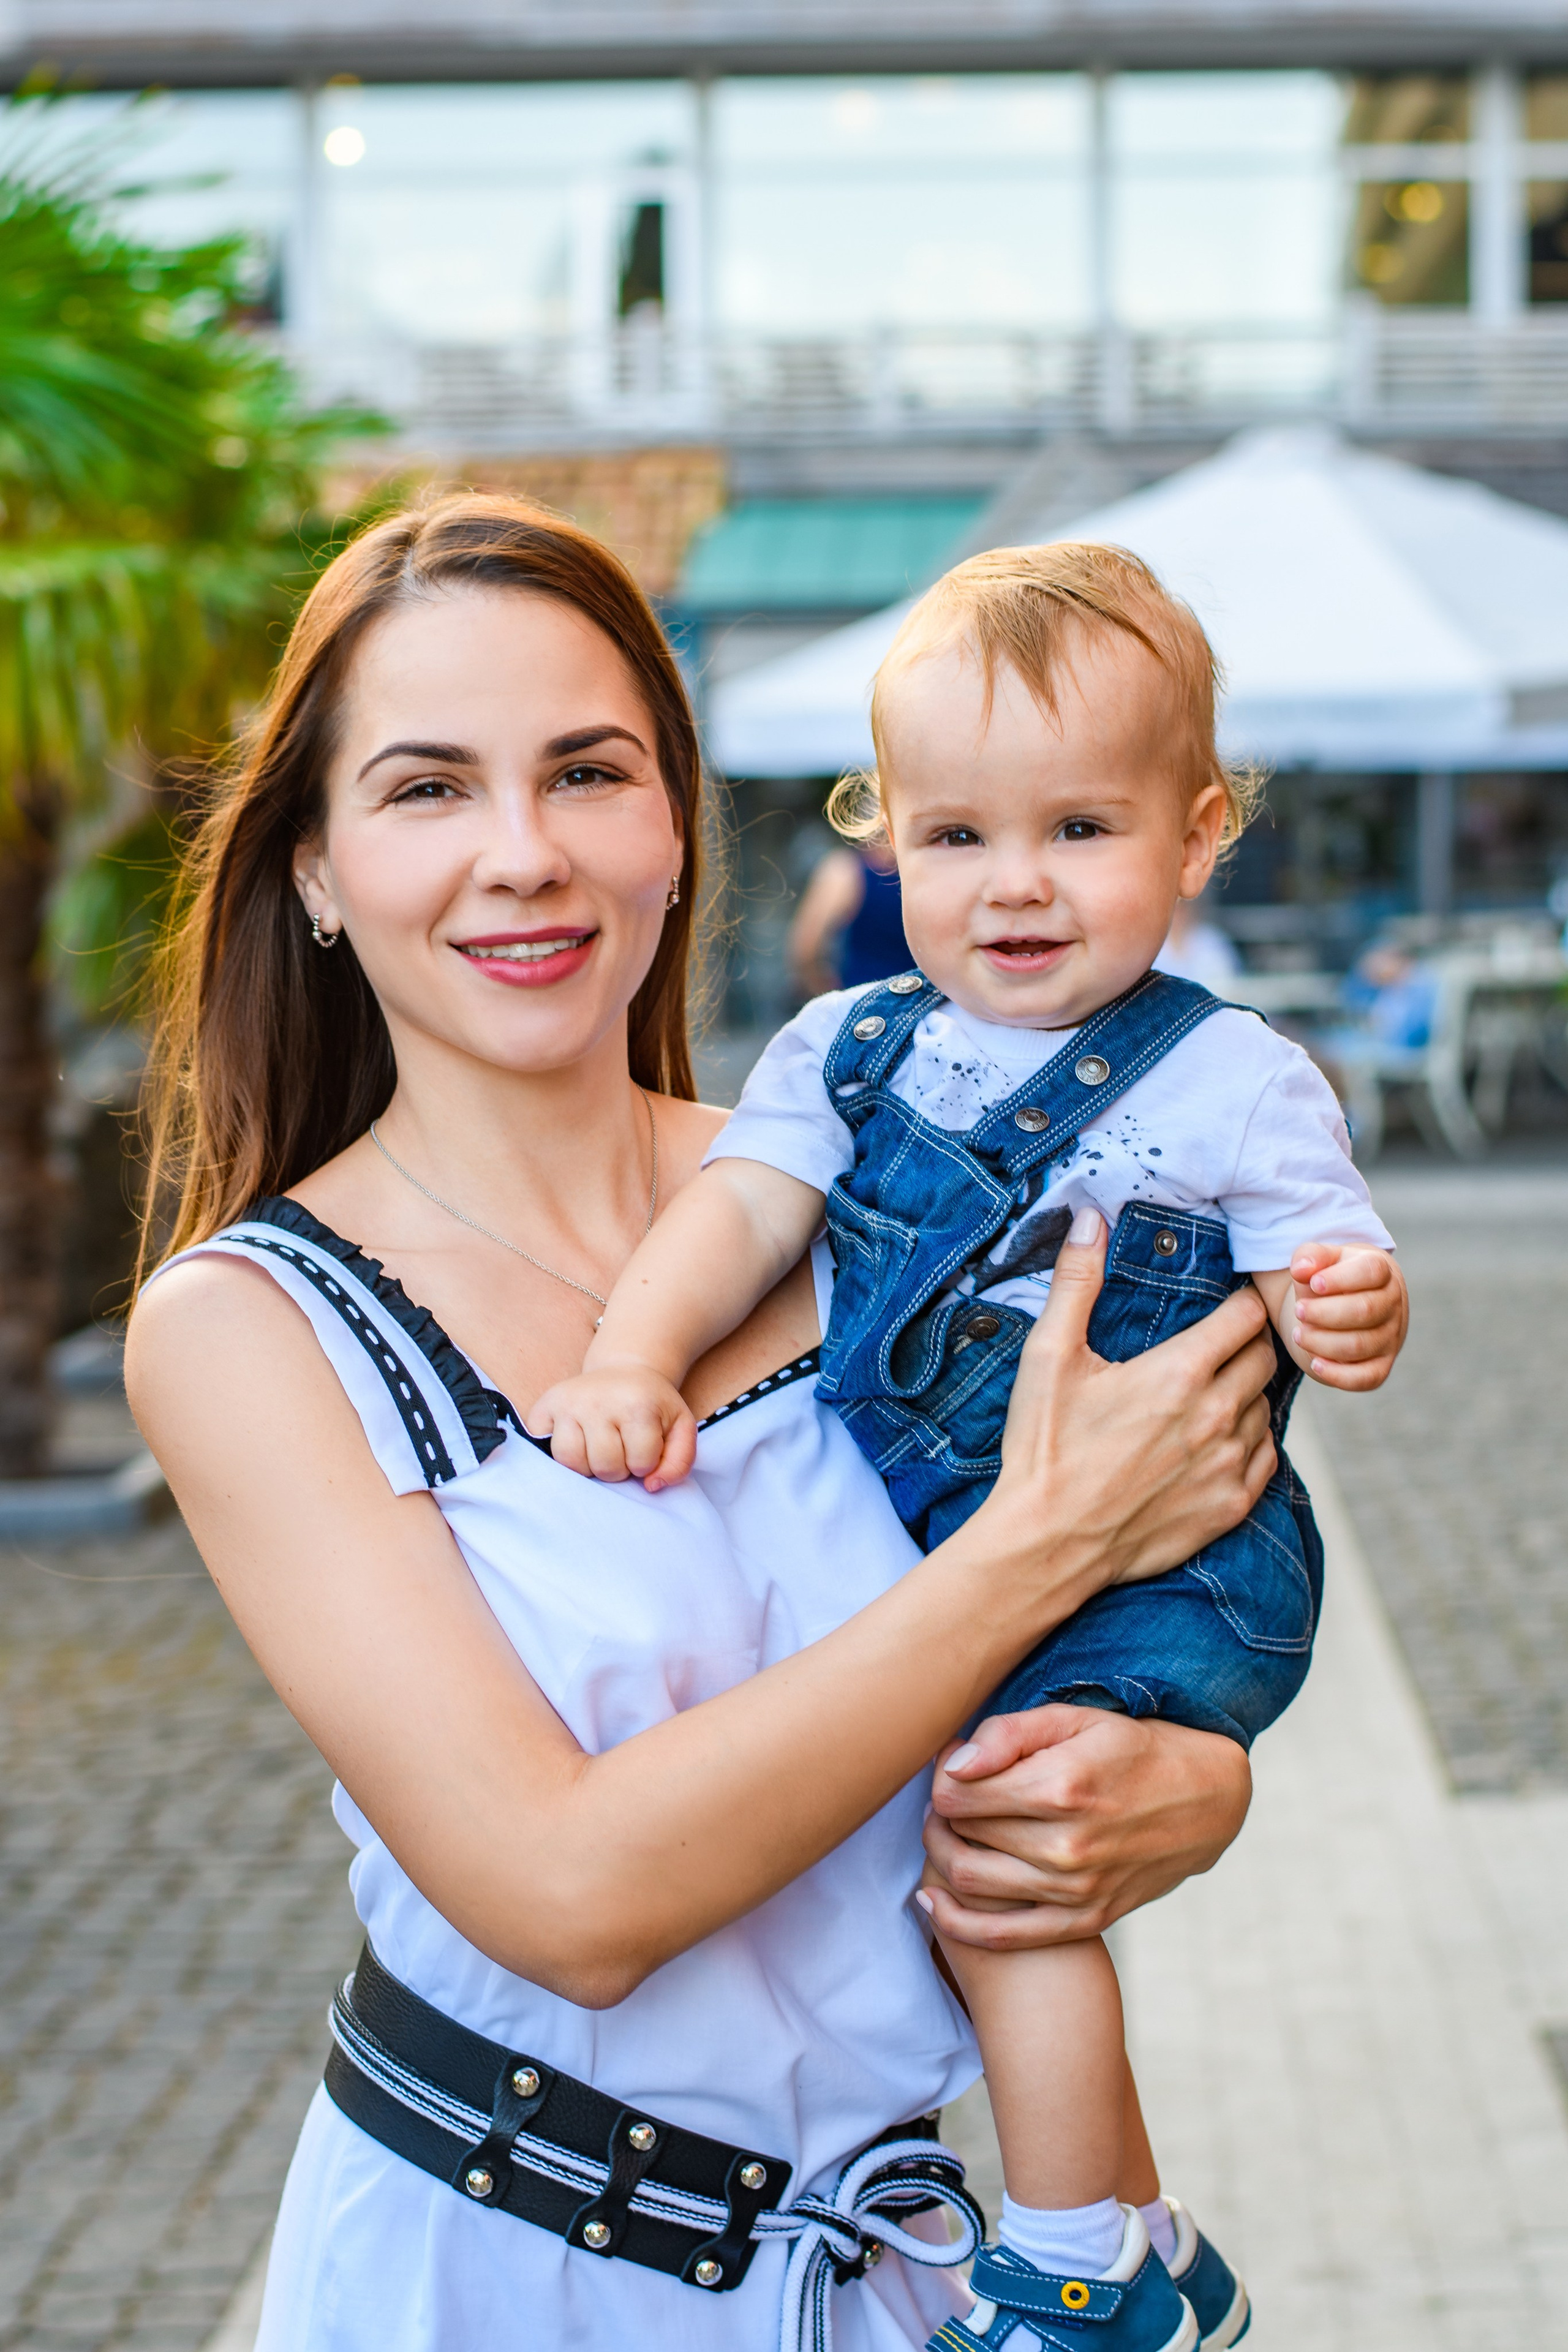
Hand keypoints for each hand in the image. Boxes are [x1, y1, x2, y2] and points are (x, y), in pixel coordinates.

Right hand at [527, 1362, 697, 1488]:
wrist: (625, 1370)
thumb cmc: (652, 1405)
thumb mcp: (680, 1426)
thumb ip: (679, 1462)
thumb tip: (651, 1487)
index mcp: (636, 1405)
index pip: (640, 1463)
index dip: (645, 1463)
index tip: (645, 1447)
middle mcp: (597, 1401)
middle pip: (604, 1466)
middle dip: (617, 1468)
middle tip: (620, 1449)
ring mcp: (567, 1403)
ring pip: (571, 1462)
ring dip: (588, 1466)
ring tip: (598, 1450)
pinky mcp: (543, 1407)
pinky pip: (544, 1450)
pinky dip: (560, 1456)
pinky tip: (576, 1443)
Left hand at [917, 1704, 1251, 1949]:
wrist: (1205, 1802)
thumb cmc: (1133, 1749)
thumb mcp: (1076, 1720)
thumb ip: (1009, 1735)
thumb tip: (953, 1765)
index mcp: (1060, 1788)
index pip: (958, 1794)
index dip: (941, 1778)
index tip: (951, 1767)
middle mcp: (1066, 1845)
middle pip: (961, 1836)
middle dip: (940, 1815)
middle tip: (946, 1797)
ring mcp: (1076, 1890)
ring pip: (972, 1881)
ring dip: (942, 1857)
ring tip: (946, 1833)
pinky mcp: (1086, 1920)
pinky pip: (1004, 1935)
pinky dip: (957, 1924)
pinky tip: (931, 1902)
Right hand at [982, 1207, 1278, 1599]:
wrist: (1047, 1543)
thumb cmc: (1044, 1448)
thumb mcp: (1049, 1355)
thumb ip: (1077, 1282)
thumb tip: (1089, 1218)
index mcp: (1180, 1372)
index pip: (1245, 1317)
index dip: (1240, 1302)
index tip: (1226, 1302)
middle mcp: (1217, 1416)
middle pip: (1266, 1360)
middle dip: (1249, 1344)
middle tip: (1222, 1344)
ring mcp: (1228, 1466)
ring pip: (1268, 1411)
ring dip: (1249, 1396)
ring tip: (1215, 1394)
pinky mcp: (1228, 1508)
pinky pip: (1267, 1461)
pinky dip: (1252, 1444)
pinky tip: (1220, 1441)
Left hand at [1288, 1243, 1406, 1391]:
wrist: (1353, 1301)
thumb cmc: (1334, 1277)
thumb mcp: (1323, 1259)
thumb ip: (1310, 1256)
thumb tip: (1301, 1269)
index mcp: (1381, 1271)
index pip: (1370, 1272)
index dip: (1339, 1278)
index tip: (1313, 1283)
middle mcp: (1392, 1305)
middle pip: (1364, 1311)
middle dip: (1324, 1313)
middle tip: (1299, 1311)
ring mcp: (1390, 1337)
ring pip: (1359, 1345)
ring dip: (1322, 1342)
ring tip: (1298, 1333)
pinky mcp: (1381, 1365)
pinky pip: (1366, 1378)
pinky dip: (1339, 1375)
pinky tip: (1315, 1364)